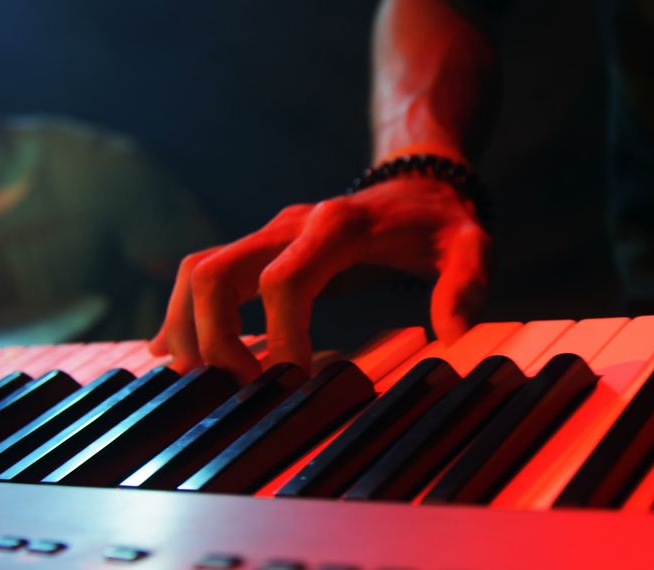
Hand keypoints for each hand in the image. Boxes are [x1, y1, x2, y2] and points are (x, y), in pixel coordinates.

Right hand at [148, 179, 489, 381]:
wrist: (416, 184)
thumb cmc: (441, 223)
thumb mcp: (470, 245)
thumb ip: (466, 284)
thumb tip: (450, 335)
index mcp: (338, 226)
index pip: (284, 280)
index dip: (280, 337)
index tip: (295, 381)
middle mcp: (290, 225)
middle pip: (215, 273)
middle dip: (214, 339)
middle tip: (242, 392)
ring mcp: (269, 235)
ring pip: (196, 273)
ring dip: (187, 331)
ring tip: (206, 387)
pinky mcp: (259, 250)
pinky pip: (203, 276)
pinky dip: (185, 317)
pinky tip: (183, 359)